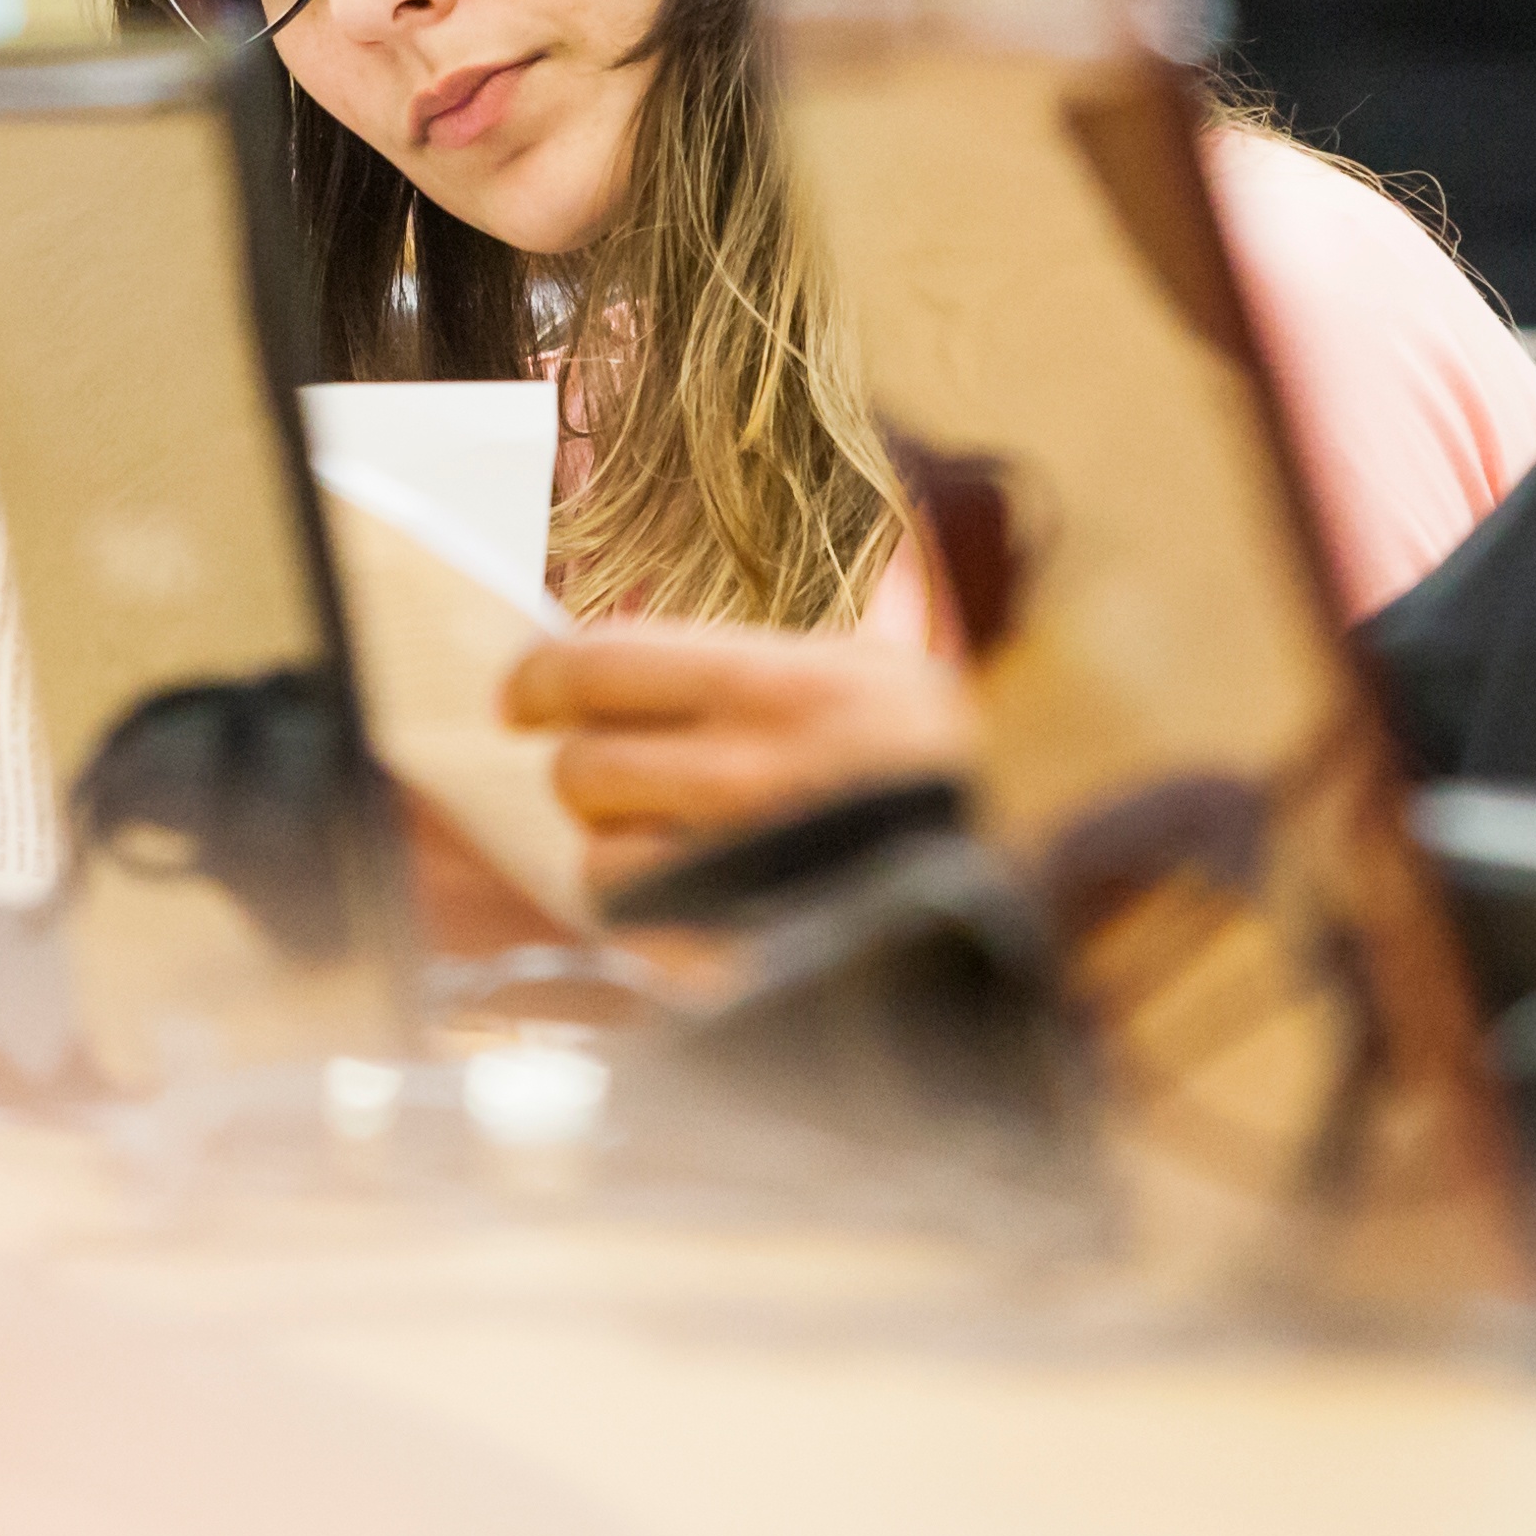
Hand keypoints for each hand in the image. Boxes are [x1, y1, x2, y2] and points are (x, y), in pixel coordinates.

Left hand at [503, 620, 979, 898]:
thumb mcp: (892, 675)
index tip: (524, 698)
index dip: (539, 681)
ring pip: (599, 863)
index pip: (599, 667)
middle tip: (628, 777)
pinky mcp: (726, 959)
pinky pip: (640, 938)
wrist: (1011, 901)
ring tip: (683, 848)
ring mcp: (735, 874)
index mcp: (781, 688)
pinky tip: (707, 907)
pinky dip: (656, 925)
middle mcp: (747, 775)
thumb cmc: (947, 782)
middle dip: (594, 774)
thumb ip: (812, 629)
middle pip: (582, 768)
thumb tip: (765, 576)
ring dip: (627, 856)